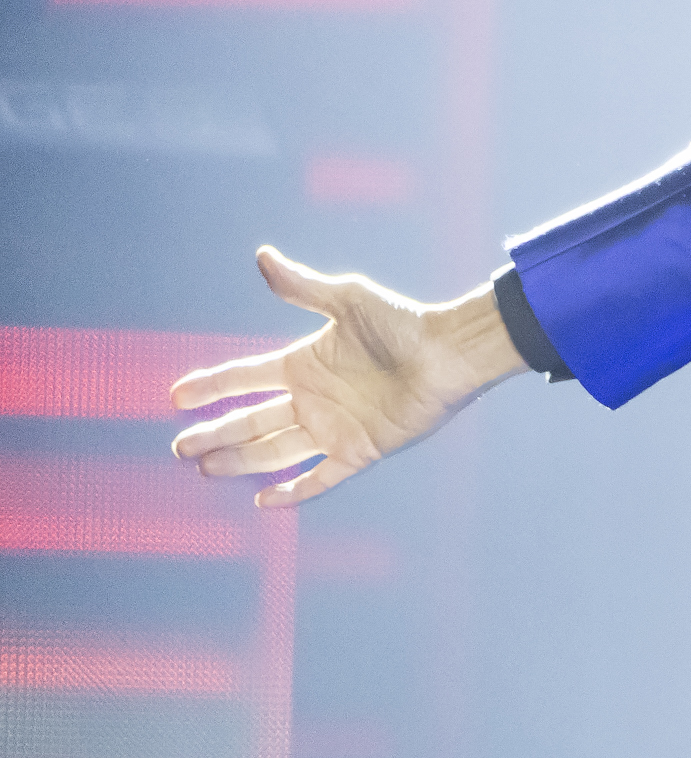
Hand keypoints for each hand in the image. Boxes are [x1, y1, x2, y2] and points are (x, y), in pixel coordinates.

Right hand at [167, 247, 528, 507]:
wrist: (448, 354)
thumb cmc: (402, 323)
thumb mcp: (347, 300)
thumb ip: (303, 286)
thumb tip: (263, 257)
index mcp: (304, 364)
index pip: (245, 378)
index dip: (211, 386)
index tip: (176, 396)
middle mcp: (313, 399)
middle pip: (251, 421)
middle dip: (215, 433)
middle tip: (180, 448)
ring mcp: (334, 427)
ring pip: (275, 450)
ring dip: (240, 460)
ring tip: (204, 468)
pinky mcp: (360, 451)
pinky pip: (321, 477)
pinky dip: (295, 489)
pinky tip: (264, 500)